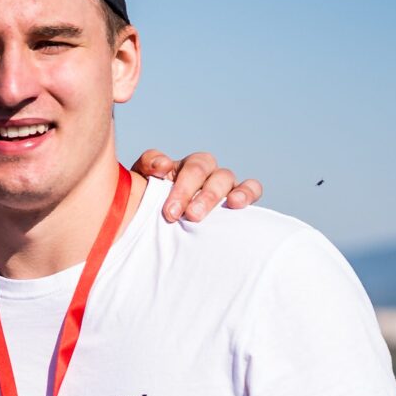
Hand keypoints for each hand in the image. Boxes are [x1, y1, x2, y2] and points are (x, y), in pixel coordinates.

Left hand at [132, 150, 262, 222]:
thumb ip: (147, 167)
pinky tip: (236, 204)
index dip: (173, 183)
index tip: (168, 211)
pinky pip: (252, 188)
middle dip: (186, 192)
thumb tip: (163, 166)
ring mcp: (223, 183)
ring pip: (224, 177)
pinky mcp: (241, 197)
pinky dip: (247, 192)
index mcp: (181, 167)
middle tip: (174, 216)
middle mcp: (204, 172)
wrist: (167, 232)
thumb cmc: (155, 208)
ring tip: (197, 214)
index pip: (175, 164)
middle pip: (200, 168)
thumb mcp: (142, 185)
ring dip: (211, 194)